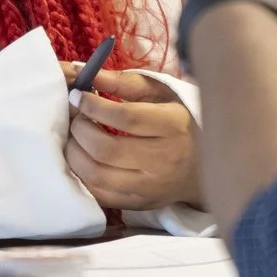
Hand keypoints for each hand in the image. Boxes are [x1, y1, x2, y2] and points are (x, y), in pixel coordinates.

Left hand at [59, 65, 202, 208]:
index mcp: (173, 126)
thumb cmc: (179, 123)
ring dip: (74, 153)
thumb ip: (125, 83)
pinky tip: (83, 158)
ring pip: (97, 175)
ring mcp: (150, 188)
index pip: (126, 118)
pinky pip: (98, 194)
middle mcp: (163, 161)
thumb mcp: (161, 94)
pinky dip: (81, 174)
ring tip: (76, 137)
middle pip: (106, 149)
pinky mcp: (138, 204)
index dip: (93, 106)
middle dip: (80, 129)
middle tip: (77, 118)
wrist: (202, 168)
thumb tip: (87, 73)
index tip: (79, 96)